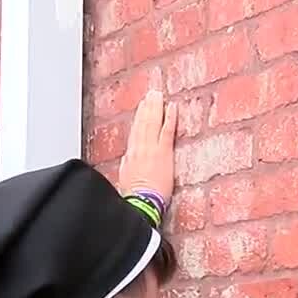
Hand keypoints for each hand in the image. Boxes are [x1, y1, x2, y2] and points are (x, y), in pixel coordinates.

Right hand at [119, 90, 177, 204]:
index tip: (142, 107)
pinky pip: (166, 131)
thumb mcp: (126, 179)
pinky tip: (172, 106)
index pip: (135, 132)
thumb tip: (128, 159)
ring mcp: (151, 149)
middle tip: (151, 94)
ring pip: (152, 123)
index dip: (138, 118)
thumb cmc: (134, 196)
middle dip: (147, 107)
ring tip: (158, 95)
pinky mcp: (163, 152)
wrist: (140, 203)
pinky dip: (169, 117)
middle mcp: (139, 148)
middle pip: (142, 123)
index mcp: (131, 155)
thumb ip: (128, 165)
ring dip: (155, 107)